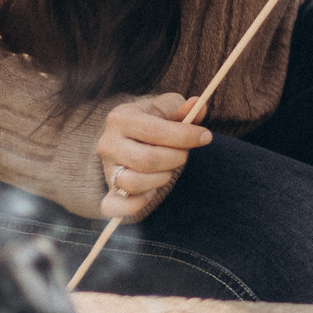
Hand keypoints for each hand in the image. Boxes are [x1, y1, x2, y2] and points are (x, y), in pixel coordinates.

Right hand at [96, 93, 212, 219]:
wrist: (131, 137)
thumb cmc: (154, 120)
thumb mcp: (168, 108)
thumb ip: (184, 108)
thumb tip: (198, 105)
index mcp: (120, 118)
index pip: (154, 131)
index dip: (184, 136)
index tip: (206, 137)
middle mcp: (108, 144)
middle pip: (146, 160)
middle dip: (176, 158)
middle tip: (184, 154)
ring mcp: (106, 169)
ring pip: (134, 183)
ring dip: (161, 178)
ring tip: (168, 168)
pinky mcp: (109, 192)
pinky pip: (115, 207)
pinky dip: (137, 204)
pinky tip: (152, 191)